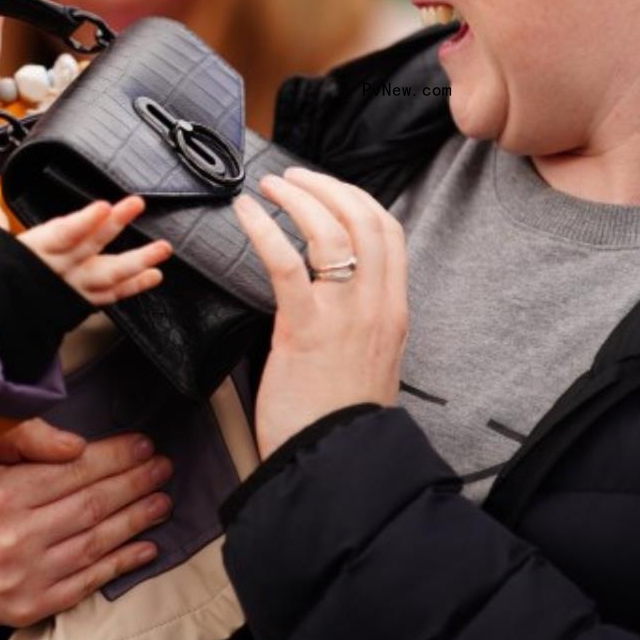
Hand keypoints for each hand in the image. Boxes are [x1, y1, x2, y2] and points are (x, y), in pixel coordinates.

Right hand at [0, 193, 171, 305]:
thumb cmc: (0, 282)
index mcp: (38, 252)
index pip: (63, 233)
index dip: (84, 221)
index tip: (104, 207)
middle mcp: (61, 270)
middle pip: (90, 246)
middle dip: (114, 225)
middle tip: (135, 205)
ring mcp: (76, 288)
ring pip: (110, 274)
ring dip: (138, 261)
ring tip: (162, 249)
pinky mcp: (85, 302)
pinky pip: (113, 295)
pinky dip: (135, 286)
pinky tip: (155, 275)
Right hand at [0, 426, 173, 628]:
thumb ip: (18, 446)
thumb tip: (74, 443)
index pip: (74, 470)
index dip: (115, 455)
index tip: (142, 443)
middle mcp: (15, 537)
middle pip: (93, 504)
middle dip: (135, 482)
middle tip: (163, 465)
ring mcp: (25, 578)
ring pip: (97, 542)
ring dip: (137, 519)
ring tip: (163, 498)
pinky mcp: (29, 607)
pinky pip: (87, 583)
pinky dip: (121, 564)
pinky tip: (146, 546)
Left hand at [234, 168, 409, 456]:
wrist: (338, 461)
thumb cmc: (342, 416)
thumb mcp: (370, 360)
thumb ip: (361, 323)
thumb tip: (336, 294)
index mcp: (393, 310)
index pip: (389, 232)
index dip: (358, 199)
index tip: (329, 188)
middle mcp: (376, 305)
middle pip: (362, 219)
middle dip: (326, 187)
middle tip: (293, 177)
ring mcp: (344, 315)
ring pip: (330, 231)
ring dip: (297, 198)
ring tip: (268, 188)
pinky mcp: (305, 330)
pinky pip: (286, 264)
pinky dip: (264, 230)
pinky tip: (245, 214)